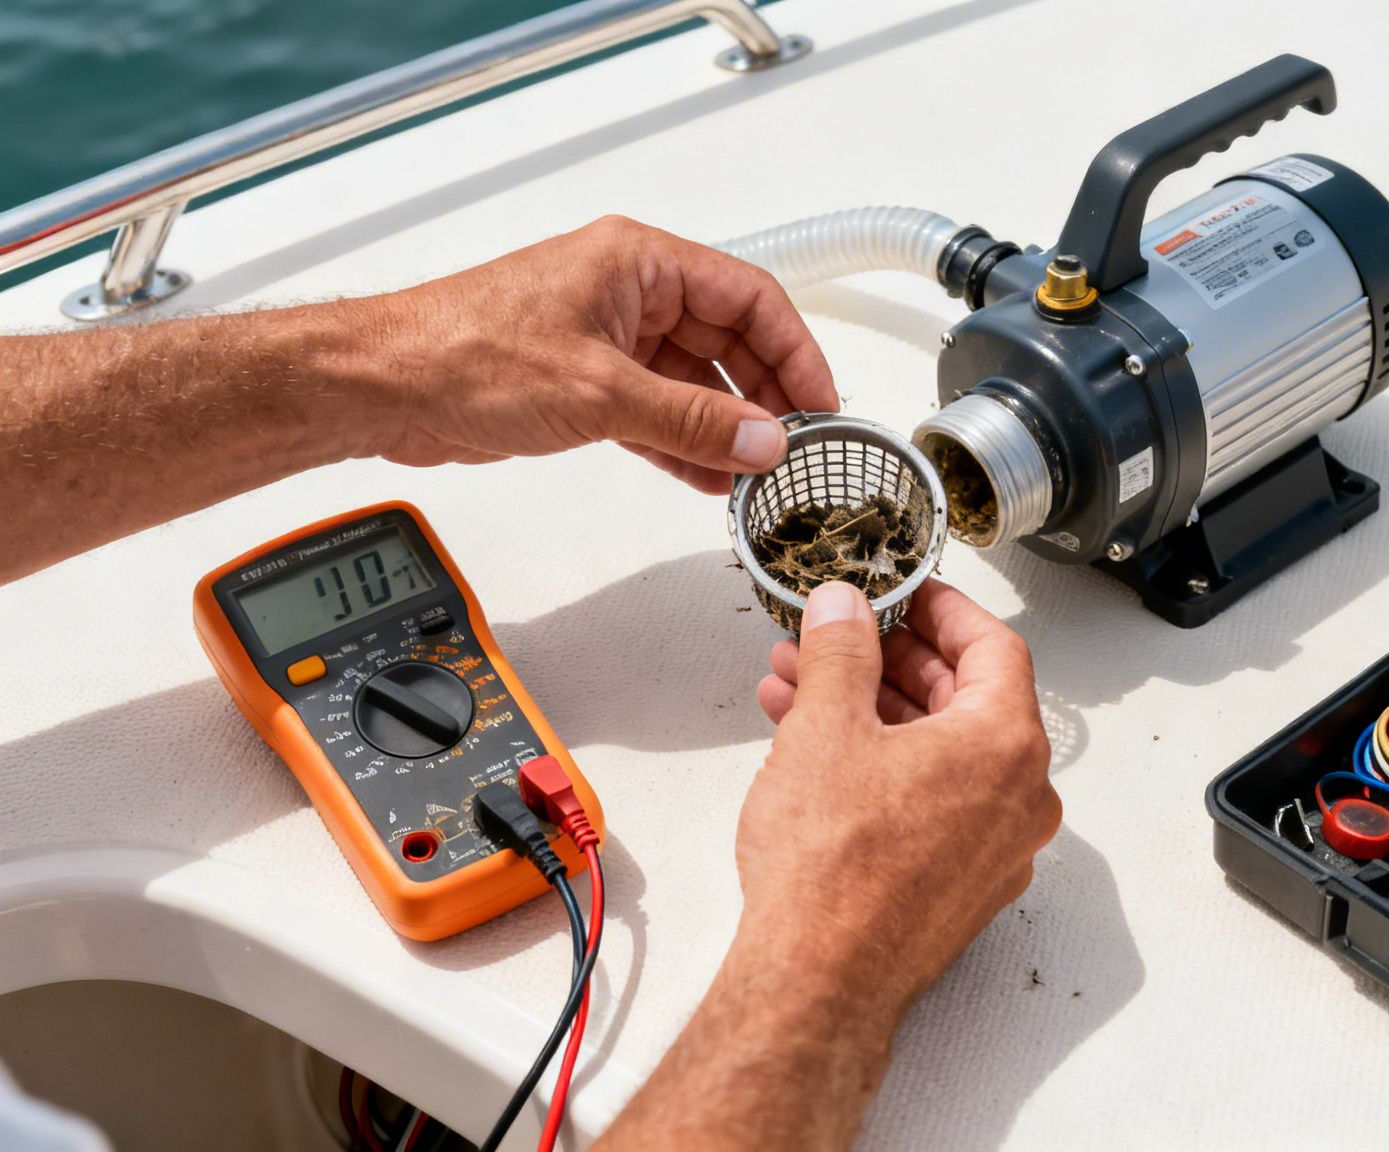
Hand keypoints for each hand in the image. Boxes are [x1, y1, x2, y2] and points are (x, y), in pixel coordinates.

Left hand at [365, 215, 834, 492]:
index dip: (795, 351)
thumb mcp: (600, 393)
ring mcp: (605, 336)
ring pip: (693, 380)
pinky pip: (657, 409)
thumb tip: (762, 441)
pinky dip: (684, 442)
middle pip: (728, 339)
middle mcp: (628, 291)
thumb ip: (691, 421)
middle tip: (796, 446)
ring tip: (759, 473)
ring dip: (725, 427)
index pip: (749, 297)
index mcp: (639, 261)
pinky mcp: (583, 380)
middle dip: (764, 396)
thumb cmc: (463, 354)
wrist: (382, 386)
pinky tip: (710, 478)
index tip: (820, 403)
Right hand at [745, 579, 1059, 1014]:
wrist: (818, 981)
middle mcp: (1019, 798)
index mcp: (1006, 745)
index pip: (993, 646)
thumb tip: (845, 609)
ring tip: (799, 690)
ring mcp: (996, 849)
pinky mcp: (962, 887)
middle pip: (965, 700)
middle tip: (840, 639)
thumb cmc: (834, 871)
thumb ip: (841, 650)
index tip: (908, 592)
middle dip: (889, 663)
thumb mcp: (826, 726)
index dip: (943, 610)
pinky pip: (931, 803)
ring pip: (939, 754)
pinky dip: (882, 768)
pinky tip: (814, 753)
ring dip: (872, 713)